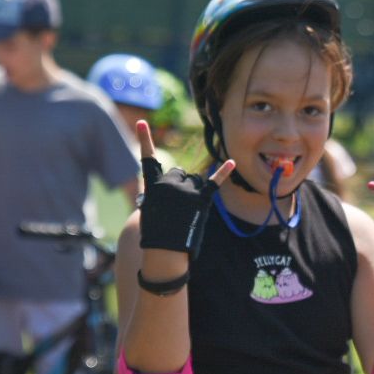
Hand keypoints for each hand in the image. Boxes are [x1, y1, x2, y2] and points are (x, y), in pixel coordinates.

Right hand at [137, 119, 232, 254]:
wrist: (165, 252)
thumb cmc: (155, 234)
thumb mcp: (149, 209)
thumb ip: (158, 194)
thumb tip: (168, 194)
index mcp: (152, 184)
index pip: (147, 158)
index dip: (144, 139)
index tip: (141, 121)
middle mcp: (169, 182)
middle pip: (179, 174)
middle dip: (179, 187)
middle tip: (175, 209)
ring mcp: (186, 190)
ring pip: (194, 181)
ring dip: (192, 193)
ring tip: (186, 213)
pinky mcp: (201, 199)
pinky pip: (213, 182)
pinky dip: (223, 172)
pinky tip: (232, 162)